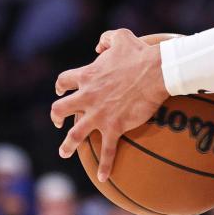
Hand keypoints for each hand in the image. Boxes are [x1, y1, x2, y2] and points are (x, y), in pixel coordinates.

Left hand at [50, 29, 168, 181]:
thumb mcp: (121, 37)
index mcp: (87, 76)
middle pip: (60, 109)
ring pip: (75, 134)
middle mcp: (88, 97)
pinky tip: (102, 177)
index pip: (64, 81)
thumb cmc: (140, 54)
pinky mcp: (115, 126)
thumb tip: (99, 46)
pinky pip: (108, 150)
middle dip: (56, 117)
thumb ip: (106, 39)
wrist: (157, 72)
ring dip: (68, 145)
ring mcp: (99, 114)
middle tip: (59, 122)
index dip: (61, 86)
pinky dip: (105, 165)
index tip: (63, 89)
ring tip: (64, 152)